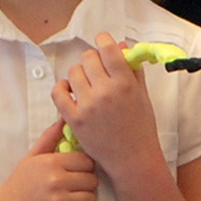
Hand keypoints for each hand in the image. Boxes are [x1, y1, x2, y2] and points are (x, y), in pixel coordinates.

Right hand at [0, 121, 97, 200]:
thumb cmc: (18, 185)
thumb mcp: (30, 158)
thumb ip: (49, 138)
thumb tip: (64, 119)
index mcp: (51, 162)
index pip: (88, 162)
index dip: (84, 169)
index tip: (74, 176)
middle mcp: (55, 181)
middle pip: (93, 181)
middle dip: (85, 187)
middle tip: (72, 192)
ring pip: (91, 200)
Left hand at [54, 34, 163, 183]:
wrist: (133, 160)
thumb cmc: (141, 128)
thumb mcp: (143, 96)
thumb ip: (133, 69)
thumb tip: (122, 46)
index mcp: (125, 83)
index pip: (108, 48)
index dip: (103, 40)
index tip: (103, 43)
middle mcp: (106, 92)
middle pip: (88, 58)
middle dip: (93, 60)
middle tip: (97, 70)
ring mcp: (88, 106)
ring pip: (73, 72)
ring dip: (79, 74)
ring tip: (86, 84)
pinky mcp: (74, 119)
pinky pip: (58, 92)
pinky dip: (62, 87)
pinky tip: (70, 90)